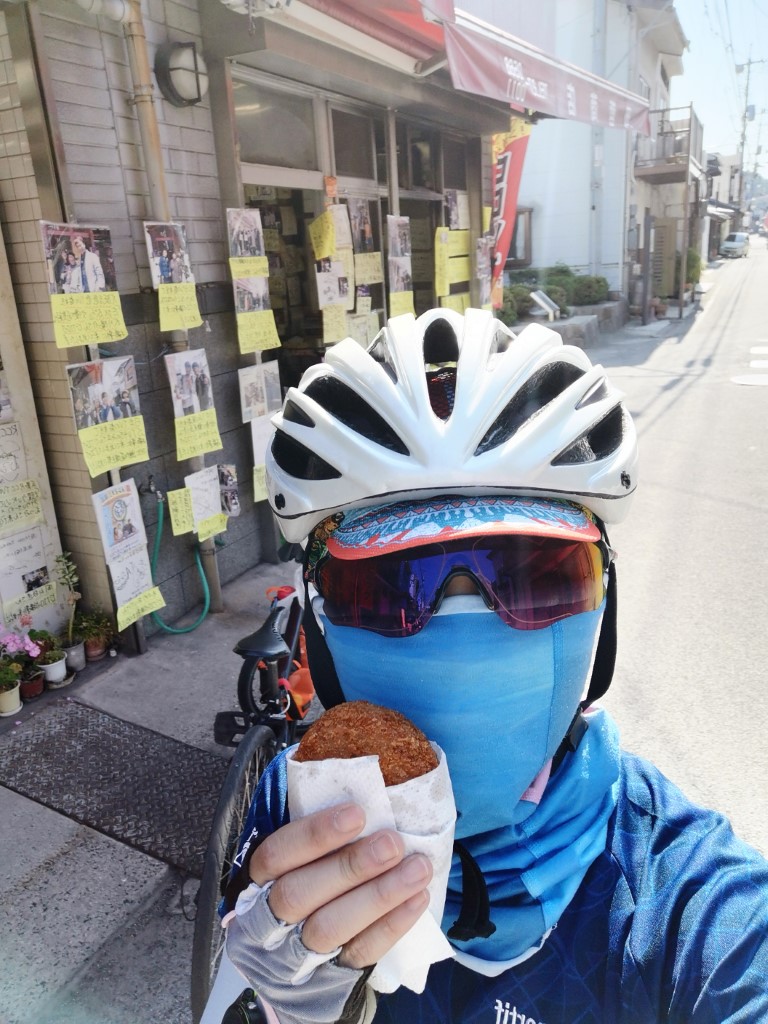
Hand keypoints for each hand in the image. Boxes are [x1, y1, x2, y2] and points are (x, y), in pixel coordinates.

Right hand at [248, 802, 432, 968]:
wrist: (296, 963)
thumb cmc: (302, 885)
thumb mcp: (293, 859)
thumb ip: (312, 833)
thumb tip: (355, 783)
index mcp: (254, 883)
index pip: (275, 856)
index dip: (314, 835)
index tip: (357, 813)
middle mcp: (266, 922)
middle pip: (299, 895)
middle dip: (350, 866)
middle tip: (392, 843)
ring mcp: (294, 956)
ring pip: (330, 927)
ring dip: (379, 895)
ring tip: (417, 868)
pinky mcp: (327, 979)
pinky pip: (359, 953)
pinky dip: (392, 925)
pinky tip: (418, 897)